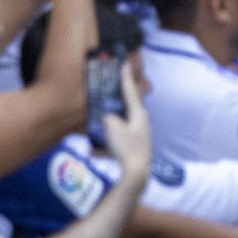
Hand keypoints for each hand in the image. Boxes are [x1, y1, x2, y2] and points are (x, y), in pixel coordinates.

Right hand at [103, 62, 150, 178]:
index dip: (125, 78)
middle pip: (126, 108)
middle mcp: (141, 122)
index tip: (125, 64)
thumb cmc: (125, 148)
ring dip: (108, 129)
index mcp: (138, 114)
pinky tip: (95, 153)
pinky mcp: (135, 148)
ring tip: (97, 134)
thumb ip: (108, 118)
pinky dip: (107, 144)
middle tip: (108, 97)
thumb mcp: (112, 128)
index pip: (130, 91)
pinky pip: (118, 141)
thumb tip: (108, 119)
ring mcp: (140, 135)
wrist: (136, 174)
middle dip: (115, 105)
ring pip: (121, 126)